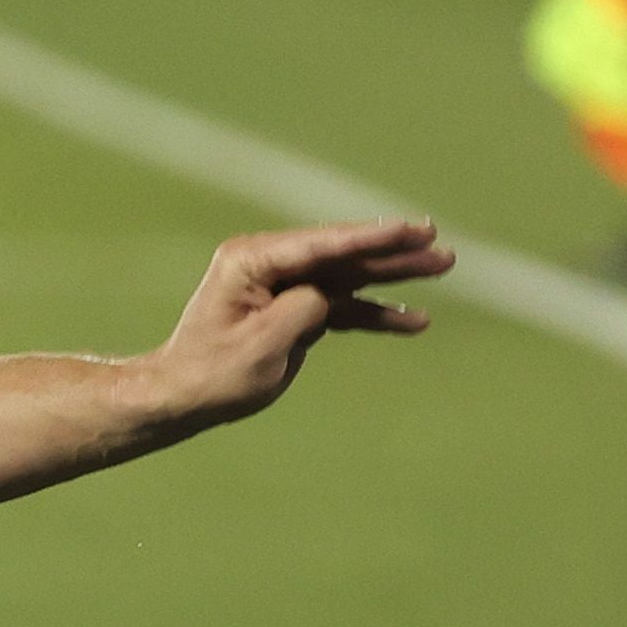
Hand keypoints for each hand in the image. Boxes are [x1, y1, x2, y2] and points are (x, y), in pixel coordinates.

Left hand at [156, 218, 449, 416]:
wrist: (183, 398)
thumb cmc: (212, 372)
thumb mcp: (261, 343)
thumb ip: (303, 309)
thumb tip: (328, 292)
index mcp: (250, 260)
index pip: (322, 244)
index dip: (370, 237)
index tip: (410, 229)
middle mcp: (268, 264)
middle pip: (342, 253)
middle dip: (391, 249)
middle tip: (436, 241)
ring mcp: (284, 285)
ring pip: (349, 276)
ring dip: (394, 275)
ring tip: (442, 265)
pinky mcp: (295, 309)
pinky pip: (343, 306)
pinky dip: (375, 313)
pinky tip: (413, 321)